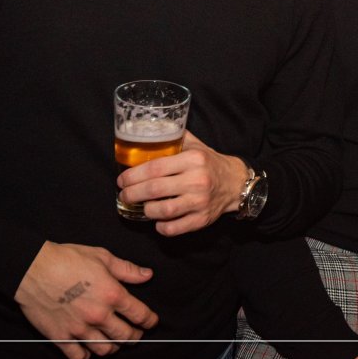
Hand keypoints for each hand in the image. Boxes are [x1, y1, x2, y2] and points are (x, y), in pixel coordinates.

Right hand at [14, 241, 157, 358]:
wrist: (32, 268)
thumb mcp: (102, 257)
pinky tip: (88, 349)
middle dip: (135, 336)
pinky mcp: (61, 337)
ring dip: (113, 347)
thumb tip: (147, 275)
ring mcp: (79, 329)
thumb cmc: (67, 259)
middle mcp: (99, 315)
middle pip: (126, 336)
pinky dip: (86, 356)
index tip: (151, 322)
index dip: (150, 320)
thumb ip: (127, 269)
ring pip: (105, 350)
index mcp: (112, 294)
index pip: (140, 315)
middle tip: (136, 333)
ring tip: (114, 342)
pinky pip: (78, 357)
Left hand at [116, 131, 249, 235]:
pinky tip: (157, 221)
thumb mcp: (196, 145)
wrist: (235, 183)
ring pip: (163, 210)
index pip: (155, 168)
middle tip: (124, 195)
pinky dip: (162, 227)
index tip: (122, 180)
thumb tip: (149, 130)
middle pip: (155, 189)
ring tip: (142, 206)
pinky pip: (175, 228)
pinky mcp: (202, 219)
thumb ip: (174, 138)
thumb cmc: (210, 163)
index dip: (133, 175)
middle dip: (132, 193)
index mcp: (193, 159)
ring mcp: (200, 201)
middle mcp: (197, 180)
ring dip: (146, 210)